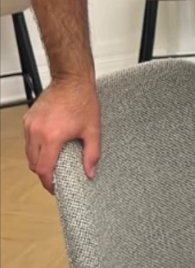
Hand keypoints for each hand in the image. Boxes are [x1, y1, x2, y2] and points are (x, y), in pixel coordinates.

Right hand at [23, 78, 100, 193]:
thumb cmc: (82, 100)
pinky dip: (36, 147)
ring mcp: (30, 124)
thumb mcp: (93, 130)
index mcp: (52, 137)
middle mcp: (37, 131)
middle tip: (56, 176)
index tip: (55, 187)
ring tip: (53, 161)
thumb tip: (90, 172)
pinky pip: (28, 140)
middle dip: (44, 173)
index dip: (48, 182)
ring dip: (39, 160)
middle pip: (34, 164)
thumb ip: (92, 154)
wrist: (72, 80)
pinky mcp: (28, 118)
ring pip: (28, 153)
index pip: (43, 169)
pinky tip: (49, 145)